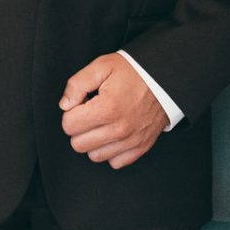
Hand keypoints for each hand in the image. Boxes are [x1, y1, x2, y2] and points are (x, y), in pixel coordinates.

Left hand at [60, 53, 165, 169]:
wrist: (164, 79)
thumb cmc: (133, 72)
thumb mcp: (102, 66)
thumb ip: (77, 84)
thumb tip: (65, 105)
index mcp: (107, 109)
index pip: (68, 125)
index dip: (72, 112)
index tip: (83, 104)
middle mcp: (119, 129)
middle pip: (78, 144)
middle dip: (80, 129)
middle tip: (91, 114)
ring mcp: (130, 141)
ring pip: (94, 156)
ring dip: (94, 141)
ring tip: (103, 123)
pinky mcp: (140, 147)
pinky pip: (115, 162)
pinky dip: (111, 151)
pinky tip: (114, 134)